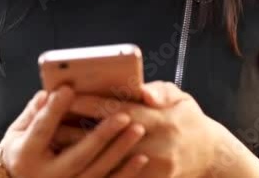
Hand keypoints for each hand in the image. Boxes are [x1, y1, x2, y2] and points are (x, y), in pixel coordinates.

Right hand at [0, 86, 149, 177]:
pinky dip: (126, 173)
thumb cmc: (22, 151)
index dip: (53, 110)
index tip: (67, 88)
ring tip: (138, 130)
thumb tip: (49, 91)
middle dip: (102, 135)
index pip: (42, 130)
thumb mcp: (17, 132)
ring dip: (119, 151)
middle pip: (78, 155)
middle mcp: (47, 176)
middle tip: (124, 115)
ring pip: (96, 172)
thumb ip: (34, 112)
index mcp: (26, 156)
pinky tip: (141, 158)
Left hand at [52, 81, 225, 177]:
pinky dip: (96, 170)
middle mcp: (154, 143)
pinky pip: (118, 177)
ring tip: (53, 145)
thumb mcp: (179, 96)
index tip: (65, 96)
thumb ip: (158, 91)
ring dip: (78, 153)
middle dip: (74, 130)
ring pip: (106, 161)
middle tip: (47, 124)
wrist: (211, 155)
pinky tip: (76, 164)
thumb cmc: (189, 119)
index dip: (88, 103)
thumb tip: (141, 91)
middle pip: (105, 137)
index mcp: (158, 117)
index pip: (115, 108)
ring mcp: (151, 166)